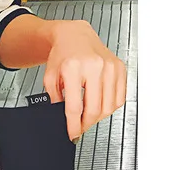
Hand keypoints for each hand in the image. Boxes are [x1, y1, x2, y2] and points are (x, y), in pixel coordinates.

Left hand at [43, 20, 126, 140]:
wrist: (75, 35)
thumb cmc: (62, 54)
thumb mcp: (49, 76)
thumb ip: (54, 98)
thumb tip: (64, 119)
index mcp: (73, 67)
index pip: (75, 106)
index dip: (73, 125)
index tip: (72, 134)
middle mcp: (94, 66)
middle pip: (94, 109)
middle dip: (86, 124)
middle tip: (80, 128)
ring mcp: (110, 67)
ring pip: (108, 107)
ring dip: (98, 117)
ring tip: (88, 116)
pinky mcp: (120, 68)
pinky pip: (119, 98)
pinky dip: (110, 107)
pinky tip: (100, 105)